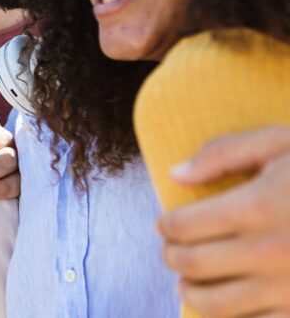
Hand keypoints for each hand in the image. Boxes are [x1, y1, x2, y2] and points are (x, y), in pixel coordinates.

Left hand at [157, 126, 289, 317]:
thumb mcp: (283, 142)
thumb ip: (225, 153)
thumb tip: (177, 175)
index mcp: (259, 206)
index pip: (183, 225)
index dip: (167, 226)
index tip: (166, 225)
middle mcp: (271, 252)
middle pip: (193, 264)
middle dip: (173, 257)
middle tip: (172, 252)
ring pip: (216, 304)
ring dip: (193, 293)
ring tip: (189, 283)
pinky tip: (232, 306)